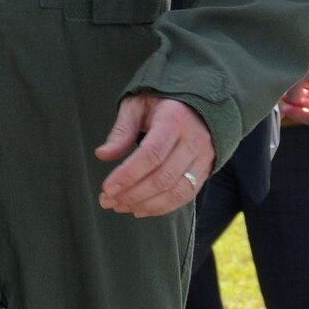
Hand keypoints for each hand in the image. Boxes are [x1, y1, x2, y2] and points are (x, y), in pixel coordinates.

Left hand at [96, 93, 214, 216]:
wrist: (199, 101)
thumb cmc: (161, 99)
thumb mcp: (137, 105)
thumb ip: (121, 131)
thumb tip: (102, 155)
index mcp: (174, 119)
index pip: (151, 155)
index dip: (128, 175)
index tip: (107, 188)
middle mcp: (194, 140)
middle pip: (163, 177)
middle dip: (132, 194)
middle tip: (107, 201)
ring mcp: (204, 156)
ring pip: (176, 191)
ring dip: (146, 204)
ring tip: (120, 206)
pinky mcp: (206, 169)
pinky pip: (187, 195)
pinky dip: (163, 207)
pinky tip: (141, 209)